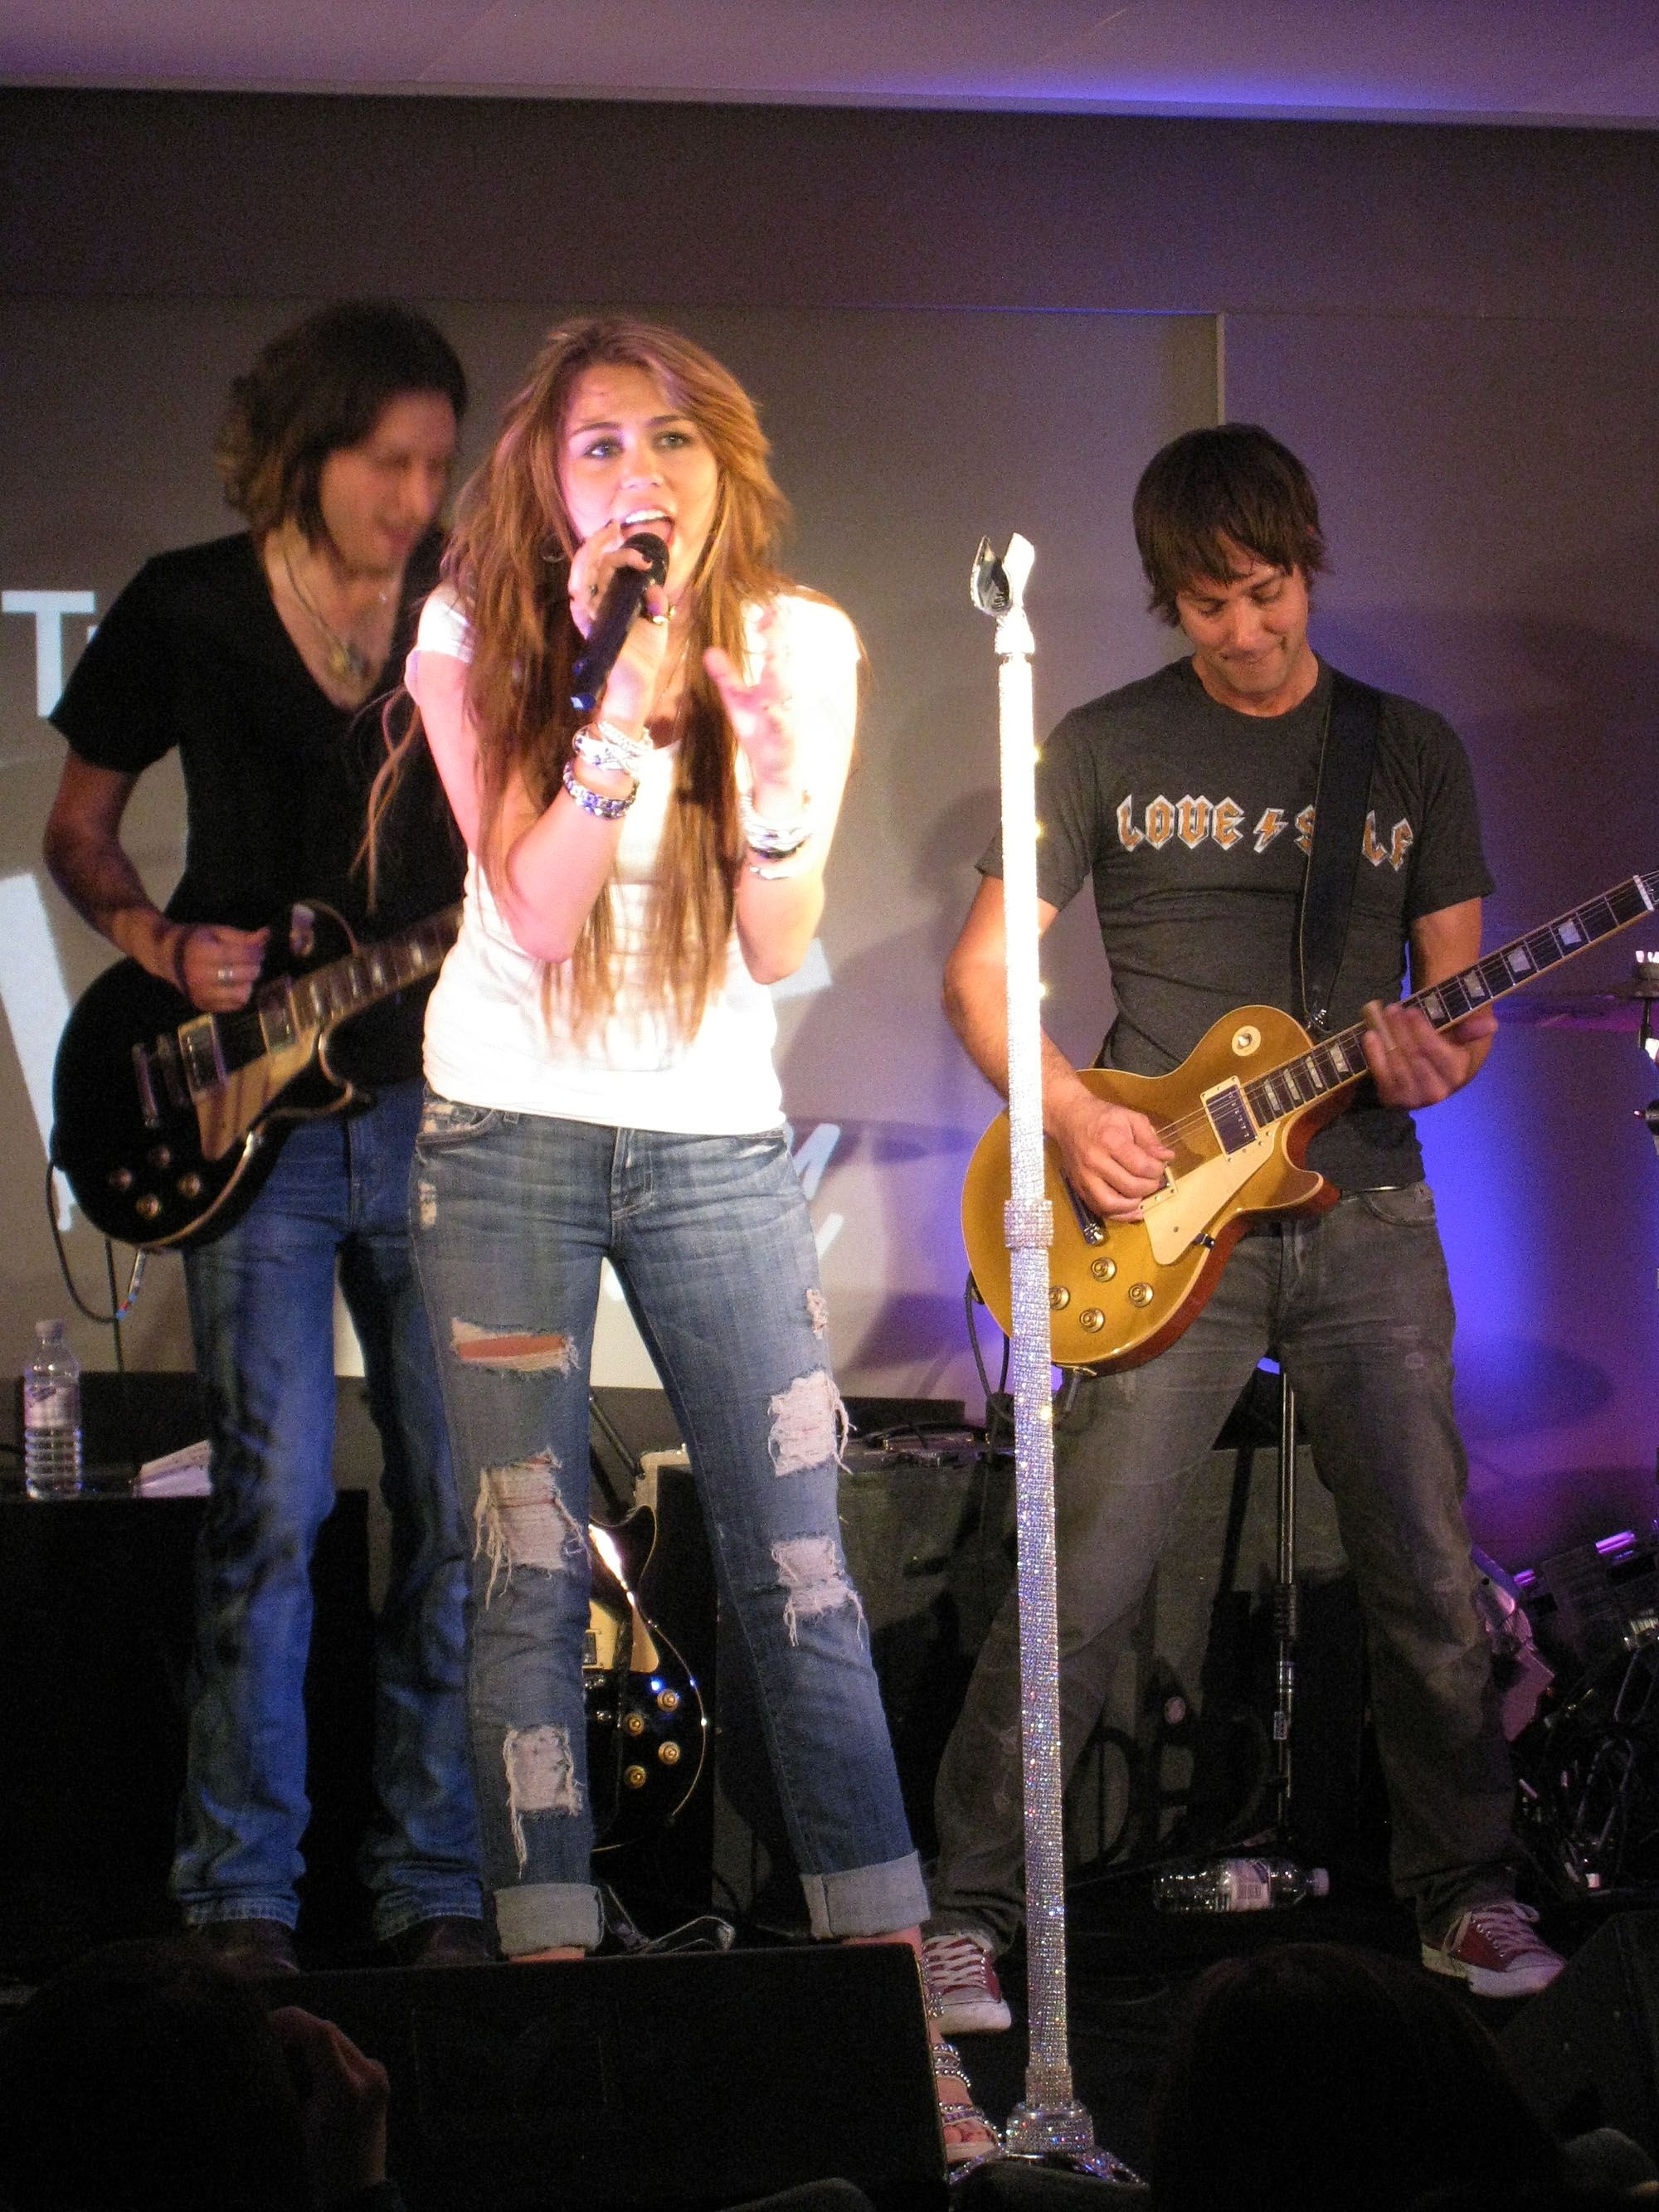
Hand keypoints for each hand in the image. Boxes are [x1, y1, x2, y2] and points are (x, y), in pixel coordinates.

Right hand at [171, 922, 269, 1011]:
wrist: (166, 956)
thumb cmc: (194, 940)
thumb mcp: (216, 932)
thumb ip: (242, 937)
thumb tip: (267, 935)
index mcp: (202, 952)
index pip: (241, 955)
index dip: (256, 953)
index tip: (259, 950)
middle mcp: (200, 975)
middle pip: (245, 975)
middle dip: (255, 966)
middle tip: (253, 961)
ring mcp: (201, 993)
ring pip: (242, 993)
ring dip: (248, 982)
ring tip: (243, 974)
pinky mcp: (203, 1005)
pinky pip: (234, 1005)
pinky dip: (239, 994)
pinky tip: (234, 984)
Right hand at [269, 2005, 389, 2208]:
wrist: (357, 2191)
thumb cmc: (320, 2166)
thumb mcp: (295, 2126)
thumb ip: (287, 2084)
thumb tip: (270, 2050)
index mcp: (346, 2089)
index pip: (320, 2034)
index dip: (291, 2020)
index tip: (265, 2023)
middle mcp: (369, 2073)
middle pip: (329, 2032)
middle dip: (297, 2029)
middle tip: (267, 2036)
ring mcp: (378, 2072)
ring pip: (338, 2038)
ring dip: (310, 2038)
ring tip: (282, 2046)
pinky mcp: (380, 2075)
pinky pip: (347, 2051)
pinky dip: (324, 2051)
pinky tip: (305, 2061)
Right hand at [567, 520, 669, 730]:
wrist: (640, 682)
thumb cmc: (643, 652)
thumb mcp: (656, 618)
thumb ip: (656, 598)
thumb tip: (655, 585)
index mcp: (611, 596)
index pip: (607, 564)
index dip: (621, 550)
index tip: (644, 553)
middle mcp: (597, 601)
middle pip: (591, 563)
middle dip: (599, 541)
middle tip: (613, 527)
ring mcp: (592, 614)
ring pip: (580, 577)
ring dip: (591, 555)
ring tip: (605, 539)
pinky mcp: (592, 628)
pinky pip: (580, 604)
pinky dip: (583, 587)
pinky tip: (597, 569)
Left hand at [705, 609, 803, 814]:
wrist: (773, 767)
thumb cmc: (757, 731)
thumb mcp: (736, 700)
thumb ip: (726, 675)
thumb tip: (709, 650)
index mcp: (771, 682)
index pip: (774, 648)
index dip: (771, 628)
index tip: (766, 607)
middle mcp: (781, 693)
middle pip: (781, 661)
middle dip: (778, 640)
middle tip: (773, 617)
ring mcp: (784, 713)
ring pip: (784, 690)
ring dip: (779, 672)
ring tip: (773, 655)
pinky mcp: (783, 736)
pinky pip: (780, 723)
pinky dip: (776, 715)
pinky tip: (768, 706)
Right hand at [1049, 1082, 1173, 1218]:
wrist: (1069, 1119)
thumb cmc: (1103, 1117)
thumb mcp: (1131, 1119)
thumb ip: (1150, 1139)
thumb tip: (1167, 1158)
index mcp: (1110, 1141)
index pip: (1141, 1167)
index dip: (1157, 1170)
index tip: (1159, 1165)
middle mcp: (1095, 1162)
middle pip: (1130, 1187)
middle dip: (1149, 1186)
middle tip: (1152, 1178)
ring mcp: (1084, 1178)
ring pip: (1112, 1204)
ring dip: (1133, 1204)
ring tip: (1141, 1194)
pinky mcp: (1078, 1188)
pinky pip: (1099, 1209)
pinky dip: (1118, 1214)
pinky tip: (1132, 1209)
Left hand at [1361, 997, 1495, 1106]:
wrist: (1428, 1081)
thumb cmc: (1442, 1053)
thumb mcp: (1458, 1040)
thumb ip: (1469, 1030)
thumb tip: (1491, 1024)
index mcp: (1455, 1074)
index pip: (1434, 1050)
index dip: (1421, 1030)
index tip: (1411, 1011)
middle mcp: (1436, 1090)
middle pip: (1414, 1055)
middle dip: (1401, 1029)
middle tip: (1393, 1009)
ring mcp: (1413, 1098)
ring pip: (1397, 1064)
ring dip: (1387, 1037)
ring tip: (1381, 1017)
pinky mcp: (1392, 1100)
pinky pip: (1381, 1075)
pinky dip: (1374, 1054)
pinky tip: (1370, 1036)